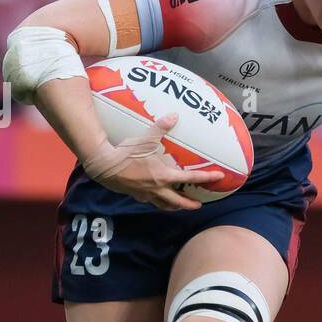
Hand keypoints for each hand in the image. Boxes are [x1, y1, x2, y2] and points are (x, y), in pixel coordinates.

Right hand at [80, 113, 223, 210]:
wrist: (103, 166)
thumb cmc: (125, 153)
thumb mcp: (145, 138)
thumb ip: (160, 128)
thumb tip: (173, 116)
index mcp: (163, 176)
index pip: (190, 179)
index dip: (206, 177)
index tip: (218, 177)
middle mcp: (157, 189)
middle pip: (178, 202)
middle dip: (190, 204)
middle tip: (199, 205)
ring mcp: (146, 194)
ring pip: (164, 205)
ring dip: (174, 206)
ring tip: (179, 206)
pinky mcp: (135, 195)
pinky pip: (149, 201)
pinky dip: (156, 201)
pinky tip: (155, 196)